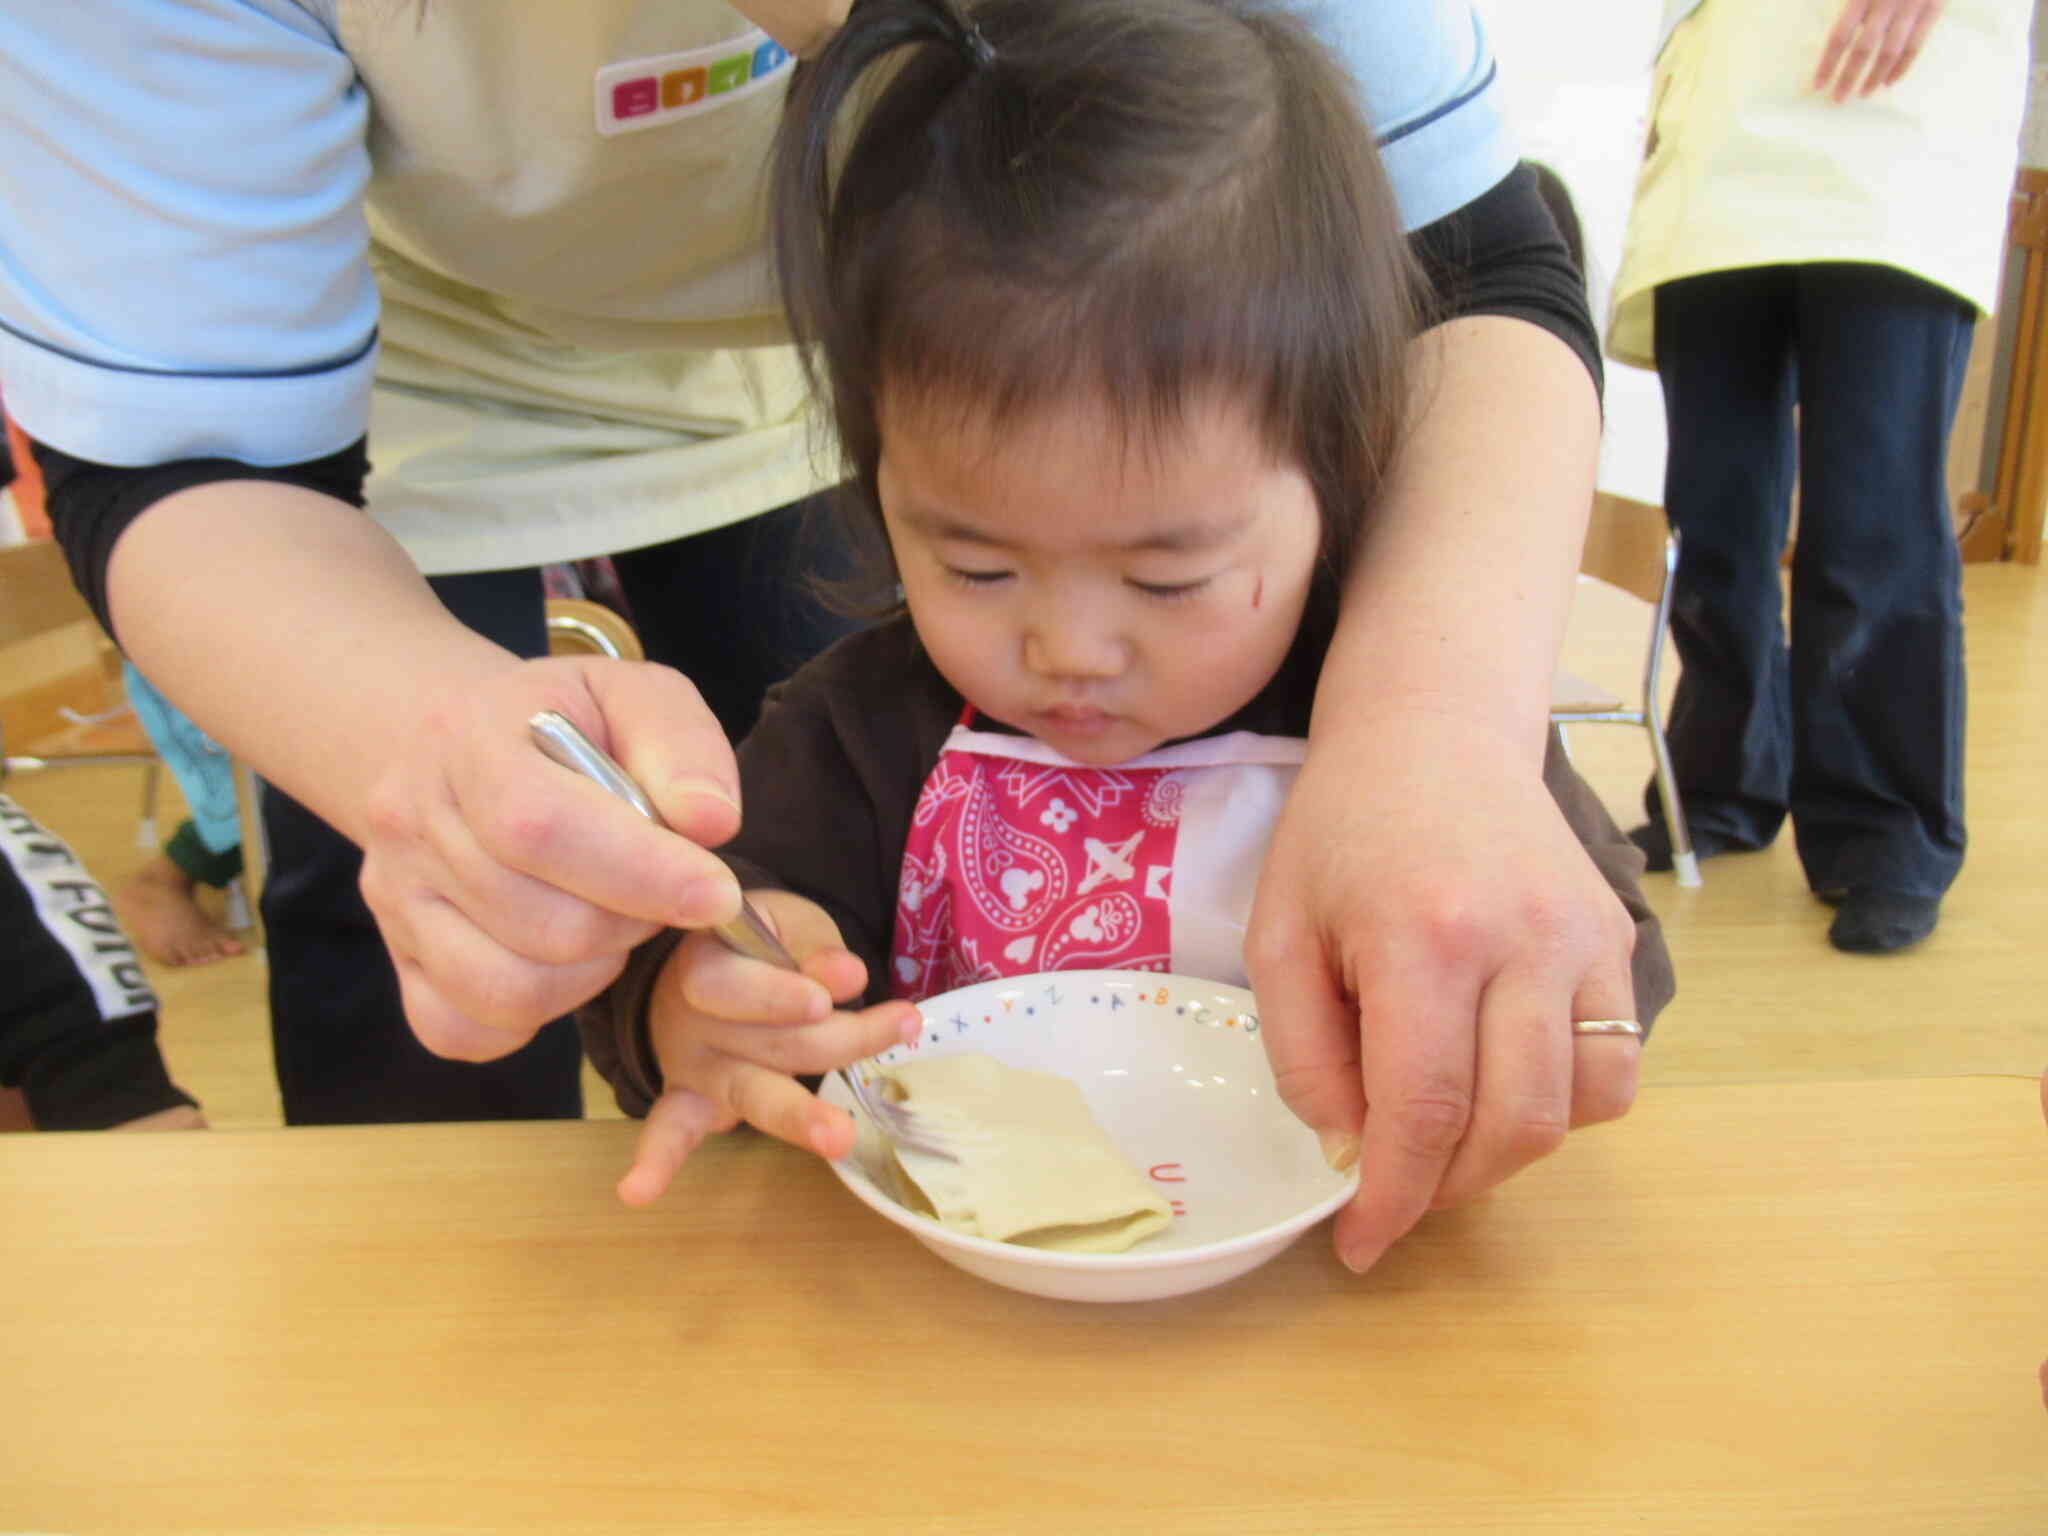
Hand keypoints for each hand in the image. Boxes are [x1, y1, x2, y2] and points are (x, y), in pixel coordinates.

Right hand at [359, 655, 750, 1062]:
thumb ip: (680, 746)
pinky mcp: (398, 959)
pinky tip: (563, 961)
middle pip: (544, 923)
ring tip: (613, 918)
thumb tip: (711, 822)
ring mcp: (394, 898)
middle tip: (660, 887)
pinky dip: (532, 1017)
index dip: (641, 873)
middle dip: (633, 921)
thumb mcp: (632, 697)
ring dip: (593, 971)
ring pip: (511, 989)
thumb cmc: (565, 723)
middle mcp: (411, 820)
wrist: (455, 744)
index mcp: (469, 738)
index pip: (540, 826)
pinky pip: (466, 1029)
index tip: (718, 895)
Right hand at [619, 889, 920, 1204]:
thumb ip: (813, 947)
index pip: (734, 982)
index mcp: (706, 959)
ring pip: (749, 1089)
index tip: (841, 988)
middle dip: (834, 1040)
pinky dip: (655, 1162)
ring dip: (795, 1116)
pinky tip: (638, 1192)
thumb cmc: (755, 944)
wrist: (701, 966)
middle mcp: (691, 1014)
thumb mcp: (783, 923)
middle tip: (897, 1029)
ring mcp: (690, 1064)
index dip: (782, 991)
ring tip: (839, 1137)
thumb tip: (848, 976)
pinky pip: (669, 1131)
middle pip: (766, 1038)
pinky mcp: (691, 1101)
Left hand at [1245, 713, 1640, 1275]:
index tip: (1360, 1245)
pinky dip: (1562, 1105)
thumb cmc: (1339, 832)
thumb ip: (1303, 1052)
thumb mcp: (1278, 933)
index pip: (1424, 1109)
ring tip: (1445, 1135)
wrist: (1434, 735)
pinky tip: (1498, 1080)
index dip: (1393, 1197)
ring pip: (1578, 1108)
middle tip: (1396, 1189)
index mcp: (1423, 936)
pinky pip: (1614, 1063)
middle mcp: (1522, 940)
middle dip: (1448, 1187)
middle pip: (1512, 1125)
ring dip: (1508, 1153)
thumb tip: (1350, 1150)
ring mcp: (1585, 939)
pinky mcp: (1618, 938)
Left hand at [1814, 0, 1945, 101]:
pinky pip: (1917, 44)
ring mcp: (1912, 6)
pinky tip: (1889, 81)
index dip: (1828, 63)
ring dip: (1874, 77)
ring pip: (1890, 51)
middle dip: (1848, 77)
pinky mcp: (1934, 7)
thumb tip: (1831, 30)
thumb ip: (1848, 2)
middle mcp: (1886, 2)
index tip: (1818, 85)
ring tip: (1862, 94)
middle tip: (1838, 99)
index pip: (1840, 36)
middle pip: (1863, 49)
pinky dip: (1903, 66)